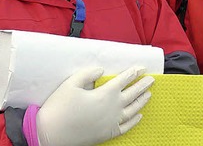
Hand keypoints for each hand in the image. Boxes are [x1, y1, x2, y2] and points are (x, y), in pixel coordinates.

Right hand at [36, 66, 153, 145]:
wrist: (50, 135)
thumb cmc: (59, 108)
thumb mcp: (71, 84)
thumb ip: (88, 74)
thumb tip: (101, 70)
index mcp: (105, 94)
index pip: (124, 80)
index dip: (134, 72)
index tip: (142, 68)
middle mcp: (113, 108)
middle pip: (133, 93)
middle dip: (143, 85)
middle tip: (152, 79)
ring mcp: (112, 122)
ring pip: (133, 109)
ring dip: (142, 100)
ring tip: (149, 94)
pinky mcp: (107, 133)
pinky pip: (126, 126)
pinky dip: (135, 120)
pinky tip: (139, 116)